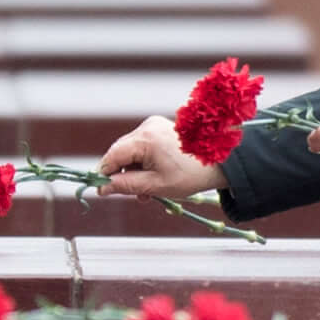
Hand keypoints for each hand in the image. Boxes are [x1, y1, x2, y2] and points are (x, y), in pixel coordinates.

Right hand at [99, 118, 224, 200]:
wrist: (219, 163)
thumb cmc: (189, 175)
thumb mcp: (155, 186)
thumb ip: (126, 185)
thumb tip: (102, 188)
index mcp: (146, 139)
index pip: (113, 155)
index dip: (104, 173)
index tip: (101, 190)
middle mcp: (147, 126)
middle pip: (121, 151)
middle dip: (122, 174)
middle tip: (131, 194)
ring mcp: (154, 124)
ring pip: (131, 150)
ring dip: (134, 170)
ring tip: (146, 191)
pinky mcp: (159, 127)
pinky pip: (142, 145)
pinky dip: (143, 161)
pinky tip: (153, 176)